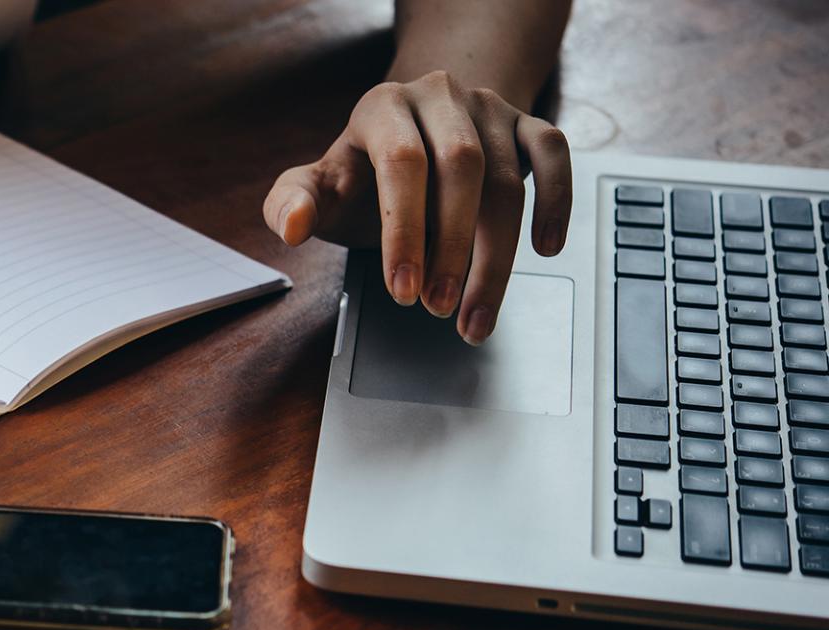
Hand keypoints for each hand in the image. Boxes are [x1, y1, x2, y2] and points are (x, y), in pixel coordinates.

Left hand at [263, 70, 570, 344]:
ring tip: (473, 314)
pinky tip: (546, 250)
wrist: (413, 131)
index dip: (404, 230)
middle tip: (437, 310)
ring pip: (509, 179)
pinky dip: (555, 203)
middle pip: (463, 169)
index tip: (402, 292)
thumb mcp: (318, 187)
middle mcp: (439, 97)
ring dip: (496, 256)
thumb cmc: (362, 173)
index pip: (402, 162)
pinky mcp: (527, 123)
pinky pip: (555, 156)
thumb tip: (292, 228)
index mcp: (383, 107)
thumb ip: (290, 204)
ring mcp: (489, 107)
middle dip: (452, 249)